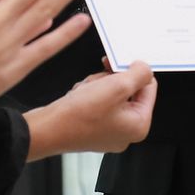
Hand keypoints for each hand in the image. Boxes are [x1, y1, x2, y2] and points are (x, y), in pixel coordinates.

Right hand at [25, 62, 156, 159]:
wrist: (46, 130)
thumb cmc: (78, 115)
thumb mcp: (116, 86)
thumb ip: (138, 74)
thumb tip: (145, 67)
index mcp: (138, 126)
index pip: (148, 88)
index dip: (133, 71)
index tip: (118, 62)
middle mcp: (125, 132)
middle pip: (128, 90)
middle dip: (110, 80)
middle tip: (98, 80)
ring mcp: (107, 131)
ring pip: (110, 93)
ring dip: (97, 85)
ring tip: (84, 91)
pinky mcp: (91, 128)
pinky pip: (96, 102)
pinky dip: (86, 94)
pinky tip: (77, 98)